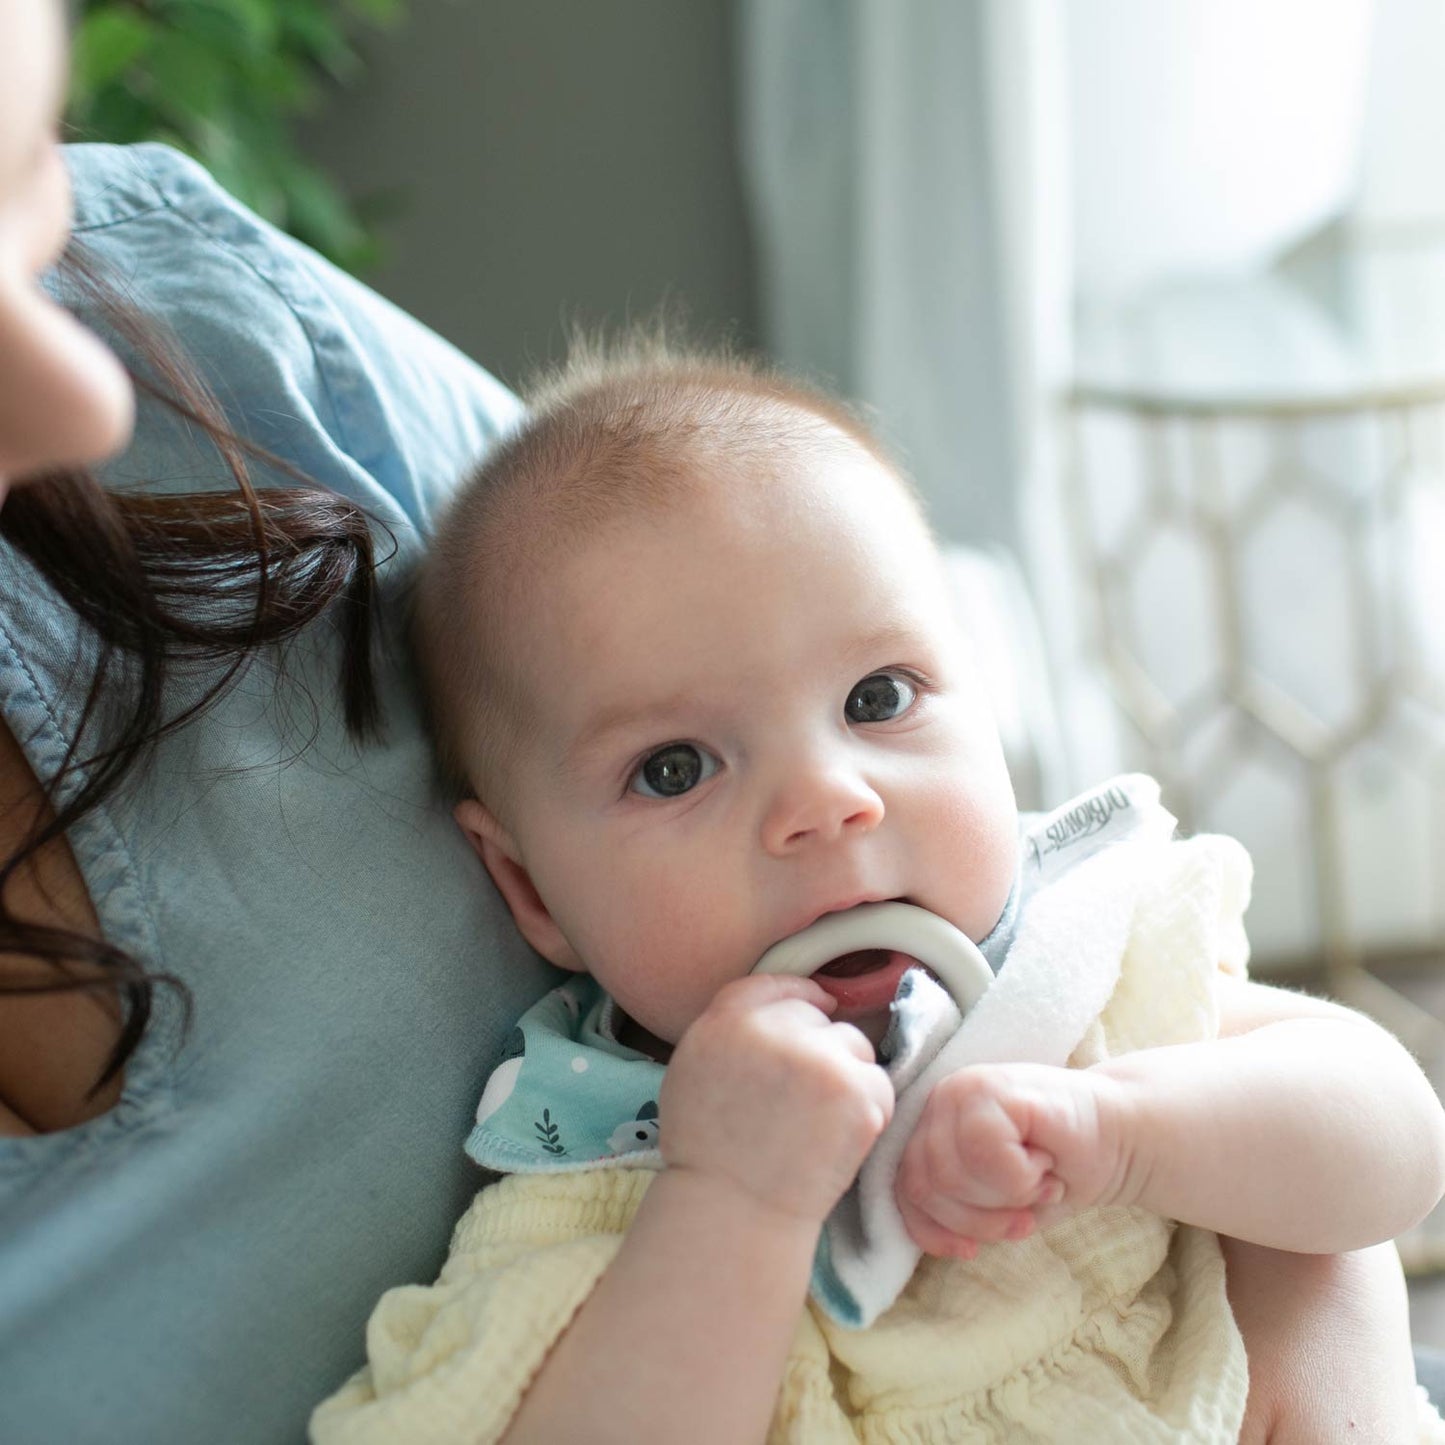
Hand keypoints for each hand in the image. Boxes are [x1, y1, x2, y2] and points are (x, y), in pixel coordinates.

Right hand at [660, 974, 894, 1226]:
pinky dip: (868, 1109)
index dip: (798, 996)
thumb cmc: (708, 1150)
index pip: (772, 984)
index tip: (814, 1008)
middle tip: (803, 1100)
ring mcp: (818, 1059)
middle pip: (817, 1016)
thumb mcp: (692, 1068)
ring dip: (846, 1075)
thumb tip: (792, 1003)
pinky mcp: (856, 1092)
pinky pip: (878, 1083)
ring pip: (854, 1045)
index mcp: (726, 1021)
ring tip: (820, 1122)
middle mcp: (773, 1030)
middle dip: (818, 1048)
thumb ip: (730, 1026)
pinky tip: (838, 1138)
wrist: (734, 1210)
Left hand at [895, 1061, 1134, 1257]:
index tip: (971, 1251)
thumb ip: (951, 1209)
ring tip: (1038, 1184)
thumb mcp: (994, 1204)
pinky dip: (1020, 1175)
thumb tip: (921, 1236)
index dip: (935, 1231)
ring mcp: (963, 1088)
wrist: (1119, 1139)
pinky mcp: (994, 1086)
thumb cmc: (1055, 1174)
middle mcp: (940, 1103)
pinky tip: (1044, 1164)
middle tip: (1024, 1213)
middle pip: (925, 1185)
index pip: (904, 1190)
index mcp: (930, 1128)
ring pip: (951, 1171)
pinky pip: (983, 1149)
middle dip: (979, 1220)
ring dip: (1004, 1198)